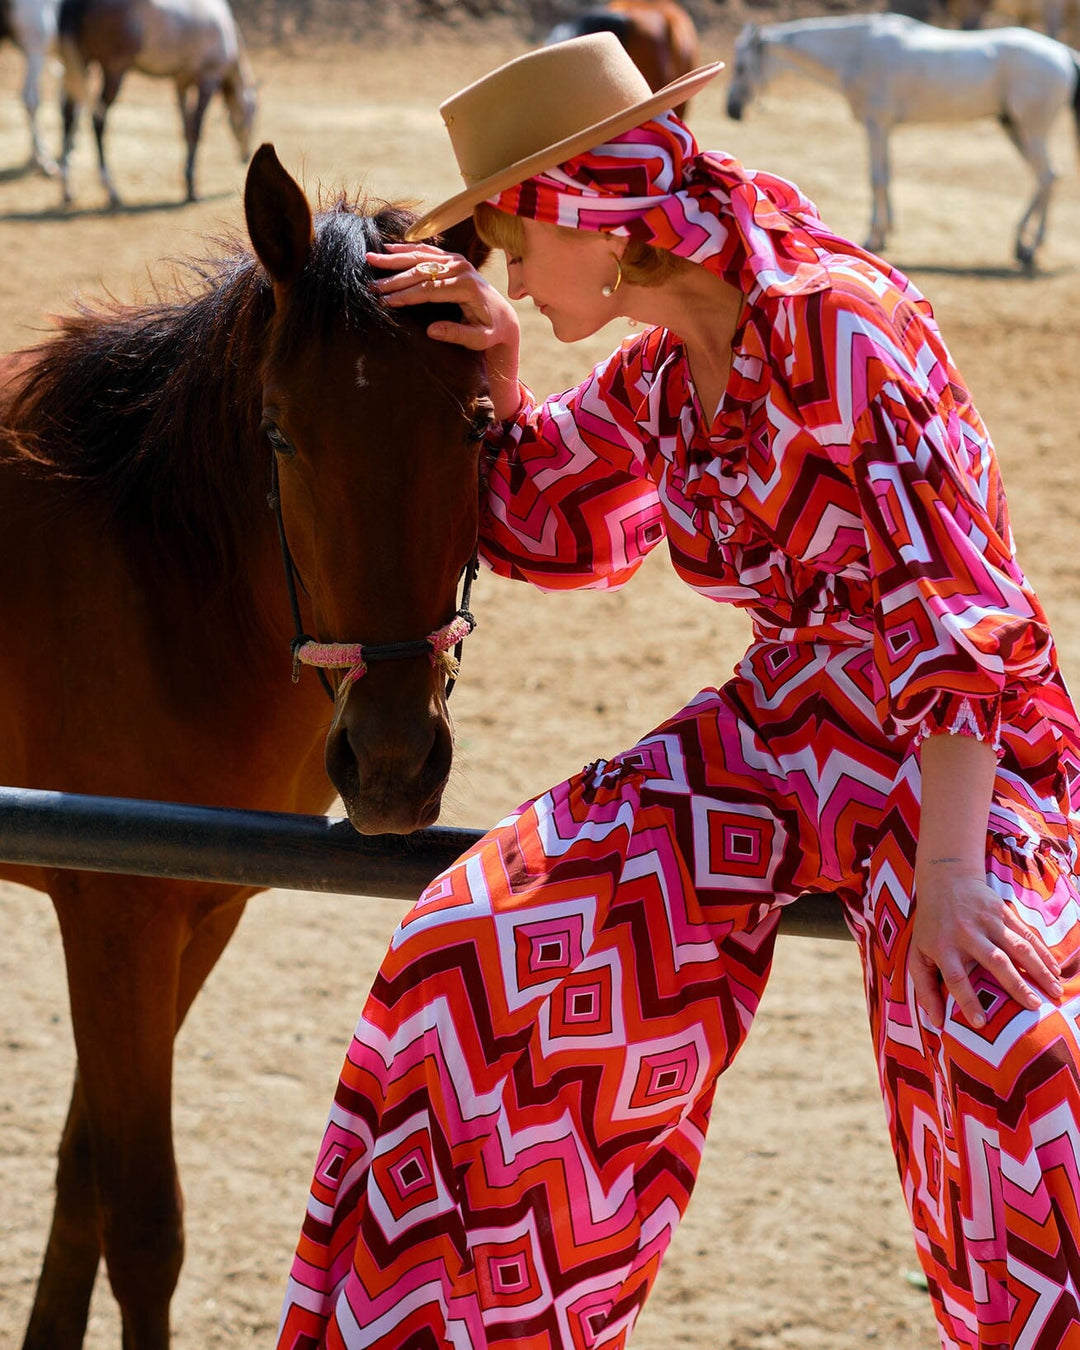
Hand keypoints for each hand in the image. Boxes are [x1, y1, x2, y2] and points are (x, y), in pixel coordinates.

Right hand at [368, 243, 519, 355]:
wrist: (503, 316)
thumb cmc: (490, 331)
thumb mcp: (479, 339)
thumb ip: (457, 334)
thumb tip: (431, 331)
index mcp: (466, 286)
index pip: (428, 289)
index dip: (405, 295)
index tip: (385, 302)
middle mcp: (461, 268)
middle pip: (421, 271)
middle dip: (394, 279)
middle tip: (371, 285)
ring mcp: (457, 260)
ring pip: (421, 256)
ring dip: (394, 258)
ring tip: (371, 259)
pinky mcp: (453, 259)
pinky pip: (427, 251)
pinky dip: (407, 249)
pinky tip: (389, 249)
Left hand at [910, 861, 1061, 1030]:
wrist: (945, 880)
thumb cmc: (930, 926)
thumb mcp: (917, 954)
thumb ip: (924, 988)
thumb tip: (937, 1022)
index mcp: (943, 947)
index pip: (955, 977)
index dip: (967, 1000)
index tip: (982, 1023)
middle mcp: (966, 934)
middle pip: (994, 961)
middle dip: (1015, 985)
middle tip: (1034, 1007)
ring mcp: (987, 921)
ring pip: (1016, 947)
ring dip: (1038, 969)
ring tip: (1053, 991)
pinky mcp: (1002, 912)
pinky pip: (1026, 934)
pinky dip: (1043, 953)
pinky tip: (1055, 970)